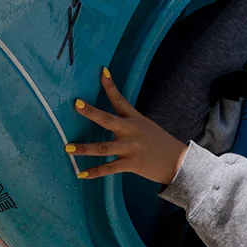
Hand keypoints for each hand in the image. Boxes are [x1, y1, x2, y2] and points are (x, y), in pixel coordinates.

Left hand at [67, 68, 187, 184]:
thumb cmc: (160, 143)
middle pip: (108, 119)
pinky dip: (95, 172)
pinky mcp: (131, 164)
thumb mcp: (146, 126)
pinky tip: (81, 174)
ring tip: (68, 148)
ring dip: (85, 149)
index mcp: (135, 119)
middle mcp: (131, 131)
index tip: (102, 72)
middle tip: (77, 105)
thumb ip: (128, 122)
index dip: (110, 86)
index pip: (120, 99)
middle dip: (91, 112)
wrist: (179, 163)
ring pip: (103, 147)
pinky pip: (109, 168)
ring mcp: (131, 148)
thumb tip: (109, 120)